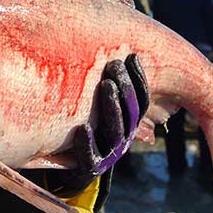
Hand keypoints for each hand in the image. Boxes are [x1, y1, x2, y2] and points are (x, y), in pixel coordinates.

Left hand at [49, 54, 148, 196]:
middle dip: (125, 87)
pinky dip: (87, 142)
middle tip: (115, 64)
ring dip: (112, 107)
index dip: (139, 80)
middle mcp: (122, 140)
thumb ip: (106, 88)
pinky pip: (90, 156)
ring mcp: (107, 155)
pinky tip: (82, 127)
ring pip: (116, 132)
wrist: (71, 168)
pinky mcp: (88, 168)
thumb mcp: (97, 110)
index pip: (142, 102)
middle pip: (131, 114)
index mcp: (128, 125)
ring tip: (105, 85)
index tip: (131, 56)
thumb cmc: (86, 130)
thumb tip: (107, 44)